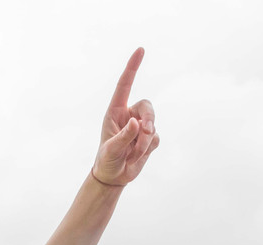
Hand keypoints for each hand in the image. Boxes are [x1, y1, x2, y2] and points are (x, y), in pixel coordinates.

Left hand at [92, 48, 158, 186]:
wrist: (113, 177)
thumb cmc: (106, 160)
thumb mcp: (111, 149)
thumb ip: (124, 136)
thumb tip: (137, 123)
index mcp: (115, 111)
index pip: (125, 85)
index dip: (133, 67)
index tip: (140, 50)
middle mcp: (129, 115)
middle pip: (147, 106)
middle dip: (149, 119)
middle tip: (145, 133)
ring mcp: (140, 126)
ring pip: (153, 124)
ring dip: (145, 140)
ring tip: (134, 153)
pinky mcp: (149, 139)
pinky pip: (156, 138)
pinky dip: (149, 148)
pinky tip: (138, 155)